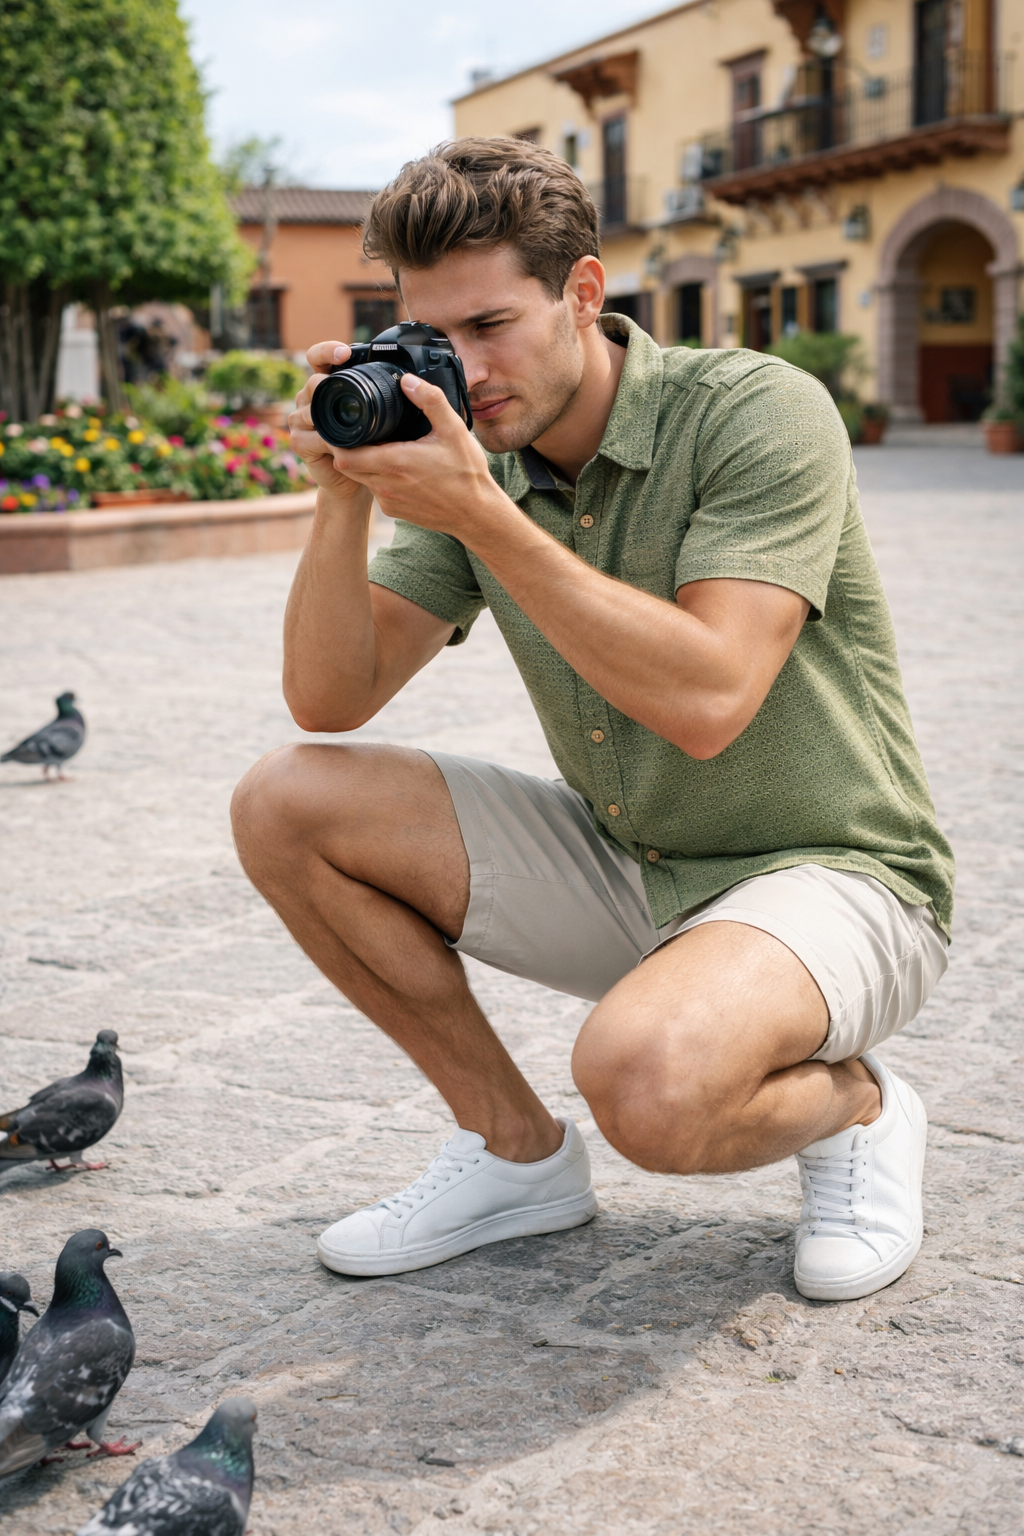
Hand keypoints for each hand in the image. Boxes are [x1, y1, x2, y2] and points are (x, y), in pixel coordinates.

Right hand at [289, 341, 370, 507]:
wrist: (358, 479)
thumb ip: (384, 396)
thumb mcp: (379, 416)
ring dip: (330, 416)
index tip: (344, 353)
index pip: (318, 358)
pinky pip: (312, 437)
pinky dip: (328, 441)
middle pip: (313, 382)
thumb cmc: (370, 445)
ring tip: (349, 421)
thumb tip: (410, 380)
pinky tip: (342, 444)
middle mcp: (309, 399)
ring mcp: (301, 420)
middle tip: (346, 387)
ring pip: (311, 410)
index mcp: (327, 385)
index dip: (327, 351)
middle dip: (327, 383)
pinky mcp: (300, 442)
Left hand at [328, 372, 506, 540]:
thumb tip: (407, 381)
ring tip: (379, 448)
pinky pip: (376, 492)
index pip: (345, 455)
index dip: (338, 440)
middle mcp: (386, 485)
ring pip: (361, 479)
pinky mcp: (394, 511)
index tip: (346, 426)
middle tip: (360, 433)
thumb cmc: (467, 474)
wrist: (477, 513)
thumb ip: (430, 400)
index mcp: (395, 462)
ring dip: (363, 464)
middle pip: (347, 466)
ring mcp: (389, 501)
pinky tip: (396, 469)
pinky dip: (378, 479)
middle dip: (347, 449)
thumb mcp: (453, 430)